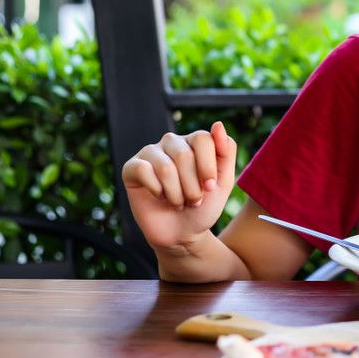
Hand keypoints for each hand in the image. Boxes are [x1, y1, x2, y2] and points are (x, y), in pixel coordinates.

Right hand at [121, 121, 237, 249]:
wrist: (182, 234)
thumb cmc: (204, 206)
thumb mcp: (223, 181)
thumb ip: (226, 151)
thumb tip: (217, 124)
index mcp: (194, 141)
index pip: (203, 139)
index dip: (208, 167)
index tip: (210, 187)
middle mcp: (172, 142)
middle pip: (184, 154)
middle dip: (193, 186)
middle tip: (193, 200)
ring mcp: (151, 153)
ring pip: (165, 167)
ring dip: (176, 194)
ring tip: (178, 202)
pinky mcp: (132, 167)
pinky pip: (144, 171)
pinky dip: (157, 191)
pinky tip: (160, 196)